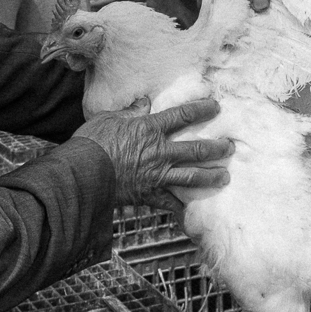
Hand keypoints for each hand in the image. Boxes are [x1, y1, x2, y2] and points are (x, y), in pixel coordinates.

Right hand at [75, 98, 232, 213]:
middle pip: (196, 149)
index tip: (216, 107)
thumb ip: (129, 111)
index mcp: (149, 129)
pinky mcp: (149, 194)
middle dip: (216, 148)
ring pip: (191, 176)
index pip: (183, 115)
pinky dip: (182, 207)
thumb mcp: (108, 118)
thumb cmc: (90, 143)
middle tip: (229, 146)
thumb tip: (144, 102)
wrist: (82, 173)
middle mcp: (159, 152)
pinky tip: (192, 210)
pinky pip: (170, 202)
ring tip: (224, 177)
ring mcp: (157, 175)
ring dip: (210, 176)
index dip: (201, 109)